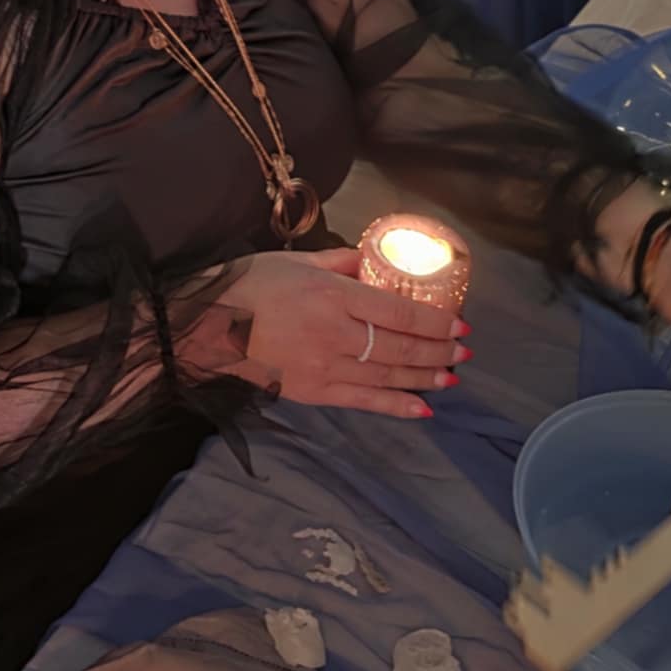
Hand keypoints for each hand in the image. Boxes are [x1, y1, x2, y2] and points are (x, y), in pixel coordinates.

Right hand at [224, 248, 465, 419]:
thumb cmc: (248, 286)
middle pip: (399, 347)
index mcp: (332, 296)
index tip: (460, 325)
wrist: (206, 328)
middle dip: (438, 351)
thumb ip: (339, 263)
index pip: (397, 313)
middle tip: (463, 352)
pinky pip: (364, 401)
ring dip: (425, 378)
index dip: (434, 322)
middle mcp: (336, 334)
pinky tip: (422, 409)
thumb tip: (371, 261)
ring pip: (387, 375)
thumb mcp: (295, 262)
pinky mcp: (314, 392)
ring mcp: (326, 367)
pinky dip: (396, 406)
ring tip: (451, 378)